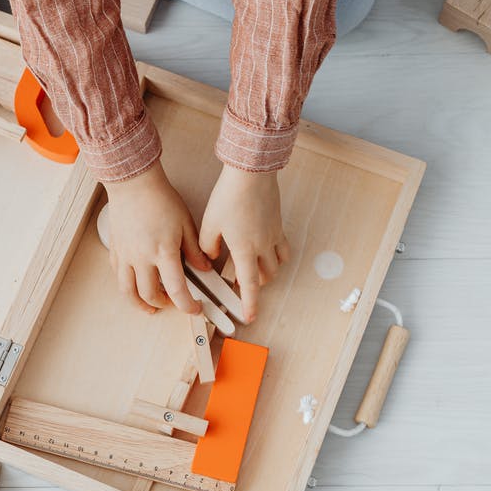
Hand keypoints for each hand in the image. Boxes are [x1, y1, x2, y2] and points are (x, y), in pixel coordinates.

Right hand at [103, 159, 210, 314]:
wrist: (134, 184)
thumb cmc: (159, 199)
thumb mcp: (186, 224)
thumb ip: (195, 249)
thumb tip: (204, 267)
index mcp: (163, 252)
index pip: (177, 290)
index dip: (187, 305)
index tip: (193, 308)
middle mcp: (142, 258)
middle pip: (150, 295)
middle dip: (164, 304)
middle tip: (173, 302)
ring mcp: (126, 255)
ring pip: (128, 291)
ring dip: (139, 303)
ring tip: (149, 305)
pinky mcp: (116, 250)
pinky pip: (118, 275)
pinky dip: (127, 285)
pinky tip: (134, 283)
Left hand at [199, 164, 289, 322]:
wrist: (251, 173)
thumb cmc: (229, 196)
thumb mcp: (209, 223)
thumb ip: (207, 246)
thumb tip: (210, 258)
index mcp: (244, 249)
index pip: (249, 285)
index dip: (250, 304)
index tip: (250, 317)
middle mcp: (263, 246)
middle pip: (266, 277)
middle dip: (255, 285)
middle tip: (241, 284)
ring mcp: (274, 235)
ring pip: (277, 265)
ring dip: (267, 272)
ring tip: (253, 268)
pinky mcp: (278, 225)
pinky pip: (283, 248)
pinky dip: (277, 256)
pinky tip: (265, 250)